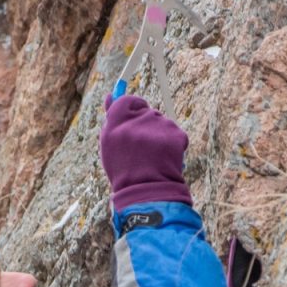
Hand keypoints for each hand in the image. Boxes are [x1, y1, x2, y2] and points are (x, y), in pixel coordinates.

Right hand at [99, 94, 193, 213]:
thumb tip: (110, 95)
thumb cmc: (124, 170)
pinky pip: (175, 133)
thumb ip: (110, 119)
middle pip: (147, 112)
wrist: (146, 191)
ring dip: (159, 135)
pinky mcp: (176, 133)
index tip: (134, 120)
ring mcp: (158, 125)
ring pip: (162, 123)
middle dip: (147, 126)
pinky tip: (165, 159)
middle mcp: (137, 120)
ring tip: (153, 157)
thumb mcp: (110, 145)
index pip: (128, 100)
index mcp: (116, 122)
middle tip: (143, 148)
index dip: (133, 109)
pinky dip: (173, 144)